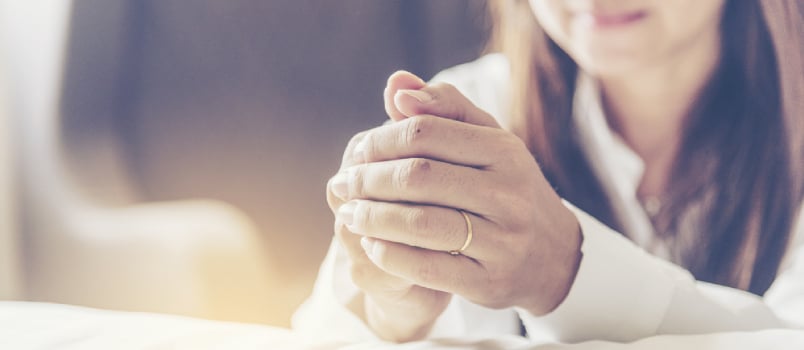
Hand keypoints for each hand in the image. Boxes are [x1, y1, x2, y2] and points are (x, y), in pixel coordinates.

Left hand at [331, 72, 582, 317]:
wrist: (553, 255)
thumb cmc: (507, 187)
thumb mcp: (488, 141)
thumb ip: (443, 109)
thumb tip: (396, 86)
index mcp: (503, 151)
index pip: (426, 132)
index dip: (381, 140)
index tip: (356, 152)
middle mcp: (507, 194)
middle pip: (419, 177)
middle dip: (368, 180)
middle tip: (342, 185)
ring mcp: (501, 240)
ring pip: (420, 224)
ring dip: (372, 218)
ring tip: (348, 214)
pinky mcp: (487, 281)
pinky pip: (427, 267)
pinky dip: (389, 255)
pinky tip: (370, 245)